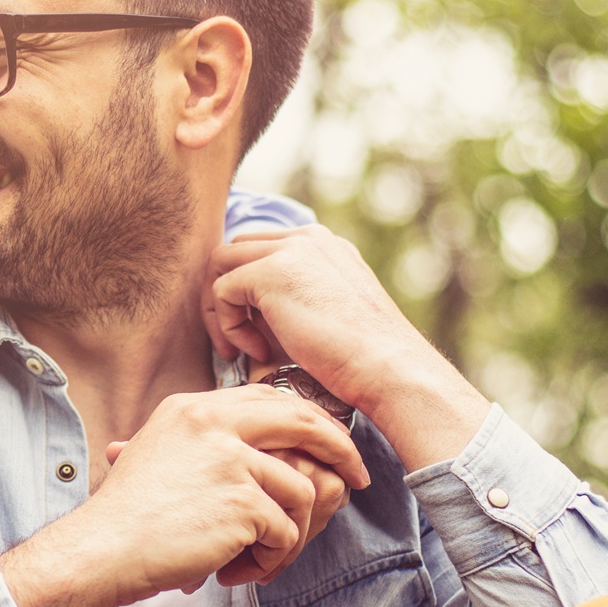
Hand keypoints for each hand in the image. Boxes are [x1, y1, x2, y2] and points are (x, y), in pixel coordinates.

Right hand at [2, 386, 368, 606]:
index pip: (269, 399)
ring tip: (256, 557)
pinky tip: (235, 570)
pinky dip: (270, 559)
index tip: (329, 445)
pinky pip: (285, 532)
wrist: (103, 550)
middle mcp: (213, 423)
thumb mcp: (158, 455)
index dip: (309, 422)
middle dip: (339, 450)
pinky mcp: (242, 500)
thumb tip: (259, 454)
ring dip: (289, 533)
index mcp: (194, 408)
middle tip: (356, 478)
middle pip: (303, 422)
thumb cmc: (128, 517)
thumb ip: (205, 443)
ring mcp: (230, 459)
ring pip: (301, 491)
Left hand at [202, 226, 489, 471]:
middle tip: (238, 343)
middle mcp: (307, 238)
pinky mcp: (271, 272)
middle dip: (227, 296)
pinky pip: (222, 291)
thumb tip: (243, 314)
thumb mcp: (322, 316)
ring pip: (221, 263)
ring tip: (241, 350)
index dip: (248, 293)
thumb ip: (287, 303)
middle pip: (236, 250)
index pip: (262, 250)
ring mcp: (290, 250)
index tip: (257, 336)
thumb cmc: (360, 359)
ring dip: (219, 309)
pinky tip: (259, 353)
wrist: (388, 369)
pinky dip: (229, 327)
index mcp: (323, 246)